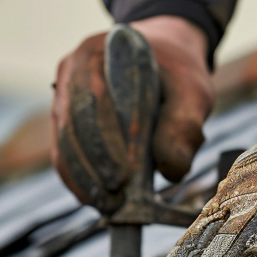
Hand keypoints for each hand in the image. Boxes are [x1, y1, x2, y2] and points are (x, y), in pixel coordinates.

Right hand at [50, 16, 212, 211]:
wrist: (163, 60)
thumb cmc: (178, 76)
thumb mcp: (193, 93)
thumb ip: (185, 126)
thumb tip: (171, 172)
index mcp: (102, 50)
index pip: (98, 96)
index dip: (109, 138)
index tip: (127, 174)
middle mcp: (73, 68)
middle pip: (74, 121)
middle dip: (95, 164)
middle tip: (116, 198)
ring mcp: (64, 93)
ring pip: (65, 139)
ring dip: (84, 177)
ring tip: (108, 206)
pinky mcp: (64, 117)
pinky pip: (63, 150)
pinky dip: (77, 178)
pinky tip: (94, 201)